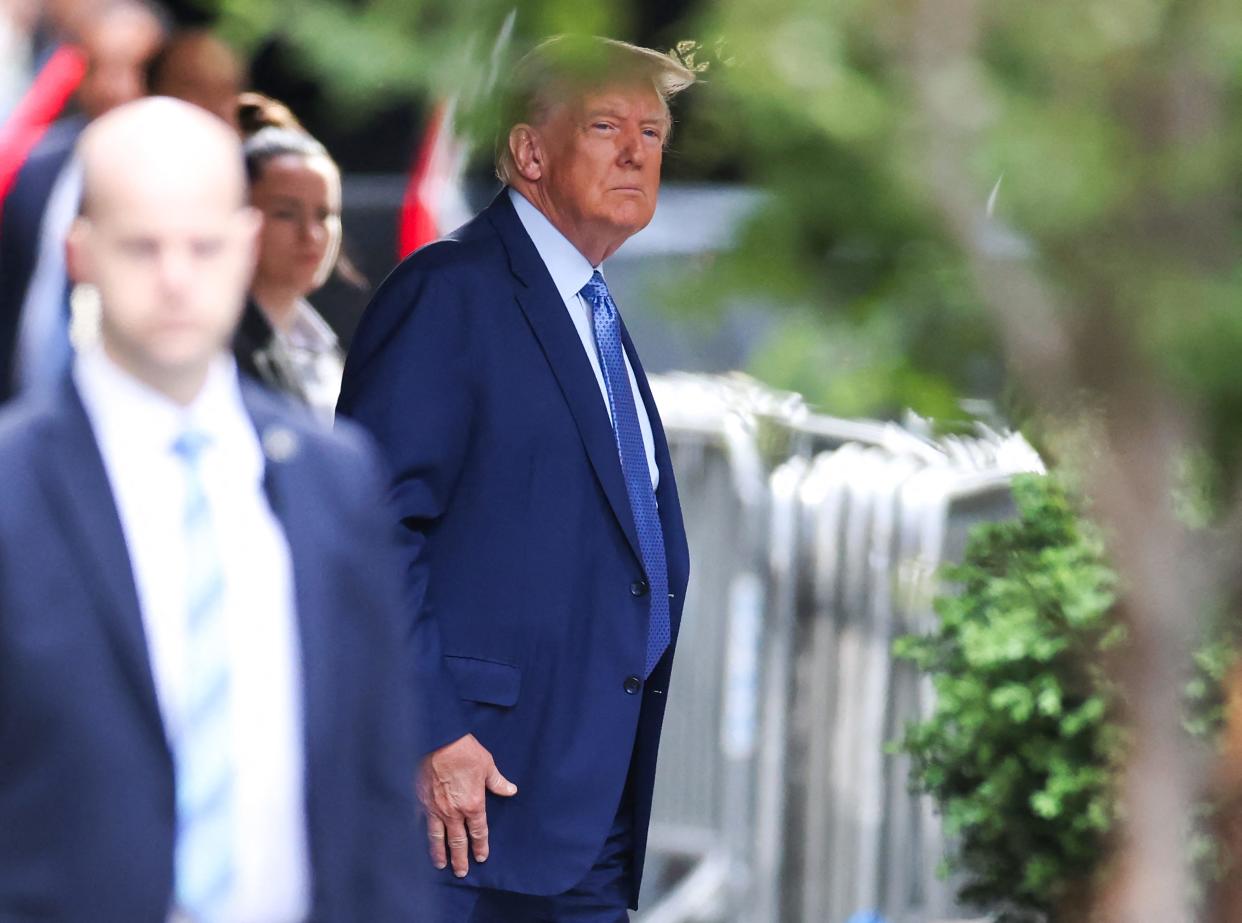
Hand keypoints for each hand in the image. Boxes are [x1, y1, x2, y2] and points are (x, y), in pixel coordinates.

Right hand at [416, 733, 516, 876]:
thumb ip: (497, 782)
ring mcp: (434, 808)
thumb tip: (511, 790)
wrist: (438, 740)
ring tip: (440, 865)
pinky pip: (419, 821)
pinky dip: (418, 833)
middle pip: (457, 841)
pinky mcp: (419, 800)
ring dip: (439, 853)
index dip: (480, 846)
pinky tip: (417, 841)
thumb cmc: (464, 751)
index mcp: (473, 804)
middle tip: (461, 872)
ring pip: (436, 837)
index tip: (481, 857)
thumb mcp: (487, 765)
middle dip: (459, 858)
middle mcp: (453, 812)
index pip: (478, 832)